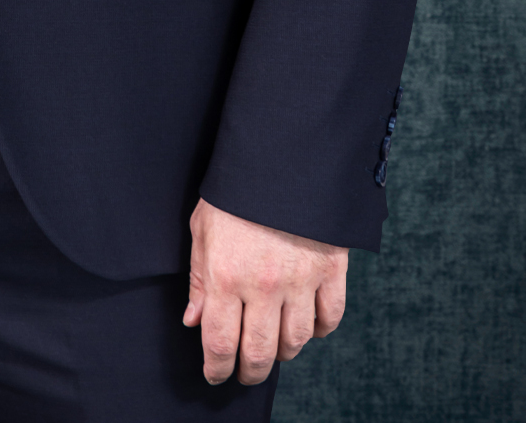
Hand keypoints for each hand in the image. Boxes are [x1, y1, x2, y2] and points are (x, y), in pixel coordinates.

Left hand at [182, 199, 347, 385]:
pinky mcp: (331, 269)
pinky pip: (330, 317)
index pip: (220, 344)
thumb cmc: (236, 188)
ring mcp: (301, 280)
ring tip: (274, 348)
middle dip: (249, 371)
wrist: (283, 152)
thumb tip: (194, 320)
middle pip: (259, 354)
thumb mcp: (203, 226)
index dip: (216, 368)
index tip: (215, 374)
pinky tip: (307, 324)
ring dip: (283, 353)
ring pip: (295, 342)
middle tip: (245, 372)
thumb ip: (198, 277)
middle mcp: (264, 286)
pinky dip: (319, 329)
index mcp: (226, 276)